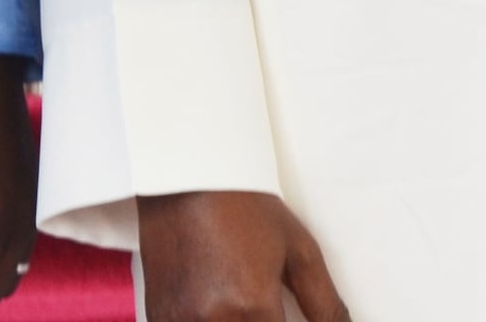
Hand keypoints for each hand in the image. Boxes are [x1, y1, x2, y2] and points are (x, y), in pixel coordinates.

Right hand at [136, 189, 349, 321]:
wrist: (184, 178)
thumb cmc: (242, 205)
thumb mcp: (298, 250)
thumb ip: (325, 305)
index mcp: (252, 305)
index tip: (285, 317)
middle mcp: (213, 320)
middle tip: (266, 308)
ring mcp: (180, 321)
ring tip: (240, 302)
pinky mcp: (160, 318)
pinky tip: (215, 307)